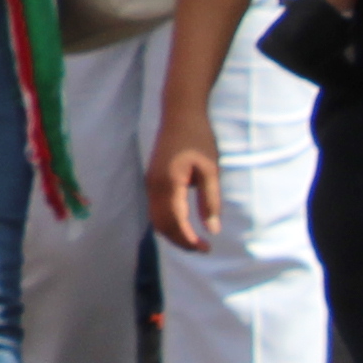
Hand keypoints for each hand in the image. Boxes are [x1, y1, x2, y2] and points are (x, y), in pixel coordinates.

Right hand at [148, 105, 222, 252]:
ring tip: (193, 240)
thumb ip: (210, 200)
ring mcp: (150, 182)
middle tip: (202, 249)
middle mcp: (154, 186)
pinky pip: (155, 208)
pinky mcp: (152, 178)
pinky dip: (166, 222)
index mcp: (169, 184)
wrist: (180, 113)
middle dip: (180, 241)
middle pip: (161, 224)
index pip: (175, 222)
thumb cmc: (198, 139)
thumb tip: (212, 230)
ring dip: (172, 233)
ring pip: (155, 218)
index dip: (189, 240)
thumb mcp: (210, 170)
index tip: (207, 248)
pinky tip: (182, 223)